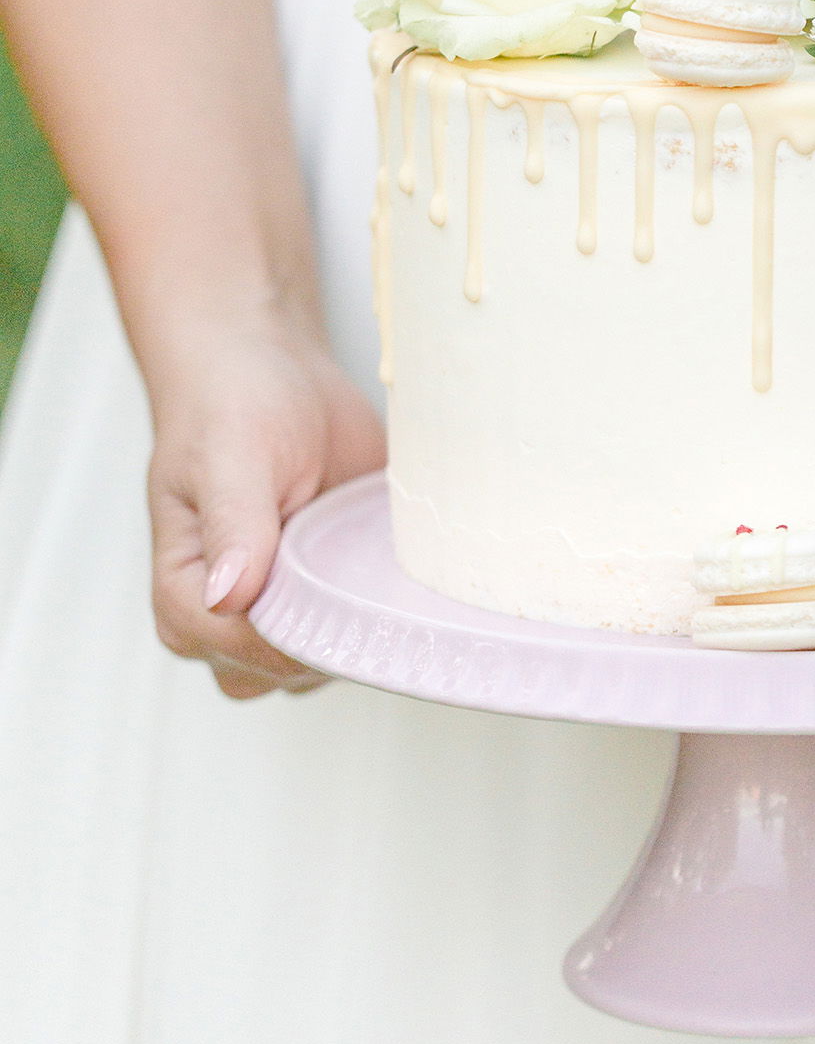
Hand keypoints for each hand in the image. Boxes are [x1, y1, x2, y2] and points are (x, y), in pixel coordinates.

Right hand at [146, 319, 385, 699]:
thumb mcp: (230, 455)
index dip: (298, 631)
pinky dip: (386, 605)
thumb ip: (233, 527)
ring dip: (365, 622)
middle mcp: (229, 620)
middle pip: (288, 671)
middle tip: (371, 569)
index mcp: (186, 598)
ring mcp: (285, 610)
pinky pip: (363, 628)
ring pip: (329, 661)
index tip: (341, 589)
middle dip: (336, 634)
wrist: (270, 371)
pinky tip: (399, 563)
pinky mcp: (331, 593)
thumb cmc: (232, 406)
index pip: (245, 651)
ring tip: (382, 557)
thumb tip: (228, 597)